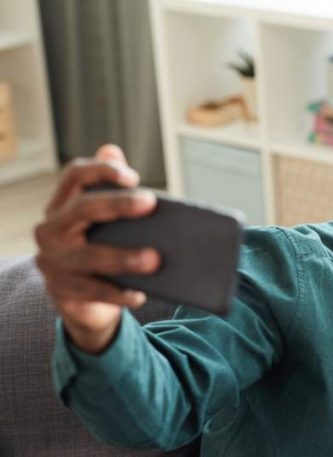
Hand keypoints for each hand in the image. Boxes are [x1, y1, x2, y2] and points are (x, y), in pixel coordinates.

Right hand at [34, 144, 159, 353]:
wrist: (82, 301)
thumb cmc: (98, 250)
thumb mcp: (103, 222)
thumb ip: (109, 189)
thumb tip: (111, 150)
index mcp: (61, 206)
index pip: (74, 176)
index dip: (101, 170)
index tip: (133, 176)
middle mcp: (49, 229)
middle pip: (82, 208)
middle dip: (118, 204)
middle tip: (151, 203)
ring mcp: (51, 261)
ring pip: (88, 256)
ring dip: (123, 257)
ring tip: (154, 259)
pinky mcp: (60, 290)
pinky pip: (93, 291)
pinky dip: (118, 293)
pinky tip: (139, 295)